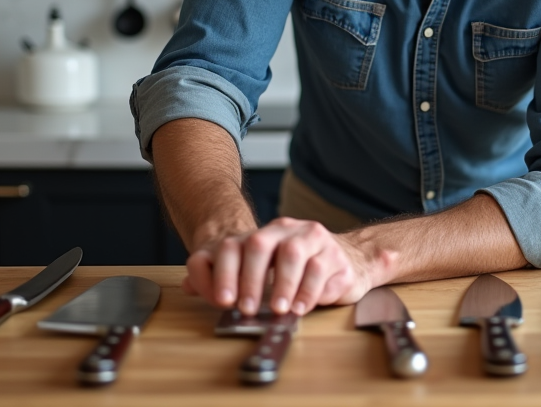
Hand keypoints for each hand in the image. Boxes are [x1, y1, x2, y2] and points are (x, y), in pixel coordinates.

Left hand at [182, 217, 375, 315]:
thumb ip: (228, 276)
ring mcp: (316, 240)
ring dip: (282, 285)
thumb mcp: (264, 269)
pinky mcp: (337, 256)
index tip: (223, 301)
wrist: (350, 260)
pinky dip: (307, 292)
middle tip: (246, 308)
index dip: (226, 273)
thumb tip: (189, 286)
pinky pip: (320, 270)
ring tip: (277, 309)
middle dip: (251, 279)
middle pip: (262, 245)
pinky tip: (299, 307)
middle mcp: (290, 231)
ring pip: (294, 254)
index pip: (238, 245)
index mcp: (268, 232)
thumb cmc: (300, 270)